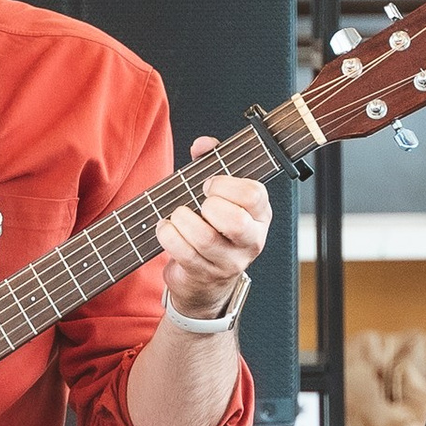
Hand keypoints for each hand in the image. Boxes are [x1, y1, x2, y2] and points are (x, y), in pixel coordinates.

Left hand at [159, 138, 270, 322]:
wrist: (206, 280)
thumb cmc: (213, 228)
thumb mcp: (220, 195)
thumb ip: (212, 163)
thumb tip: (203, 144)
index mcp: (259, 215)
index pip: (254, 195)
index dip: (227, 185)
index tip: (209, 184)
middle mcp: (250, 240)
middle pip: (236, 221)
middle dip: (209, 205)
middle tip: (199, 203)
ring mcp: (229, 262)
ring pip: (205, 239)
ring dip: (182, 220)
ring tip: (177, 216)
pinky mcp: (205, 275)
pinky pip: (184, 253)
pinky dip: (168, 236)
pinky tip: (166, 229)